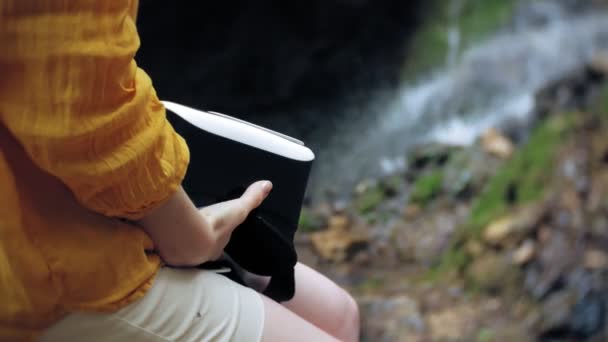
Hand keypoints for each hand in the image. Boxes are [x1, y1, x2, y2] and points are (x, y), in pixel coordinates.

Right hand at [137, 181, 271, 265]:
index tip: (211, 227)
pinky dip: (158, 240)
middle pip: (199, 247)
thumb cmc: (215, 224)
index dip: (216, 235)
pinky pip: (162, 246)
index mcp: (215, 248)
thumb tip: (268, 185)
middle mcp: (198, 256)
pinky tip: (153, 234)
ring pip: (180, 248)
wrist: (186, 236)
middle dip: (196, 240)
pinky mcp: (162, 253)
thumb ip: (252, 198)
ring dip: (176, 241)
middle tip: (189, 228)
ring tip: (170, 231)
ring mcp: (180, 257)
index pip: (218, 243)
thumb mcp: (237, 209)